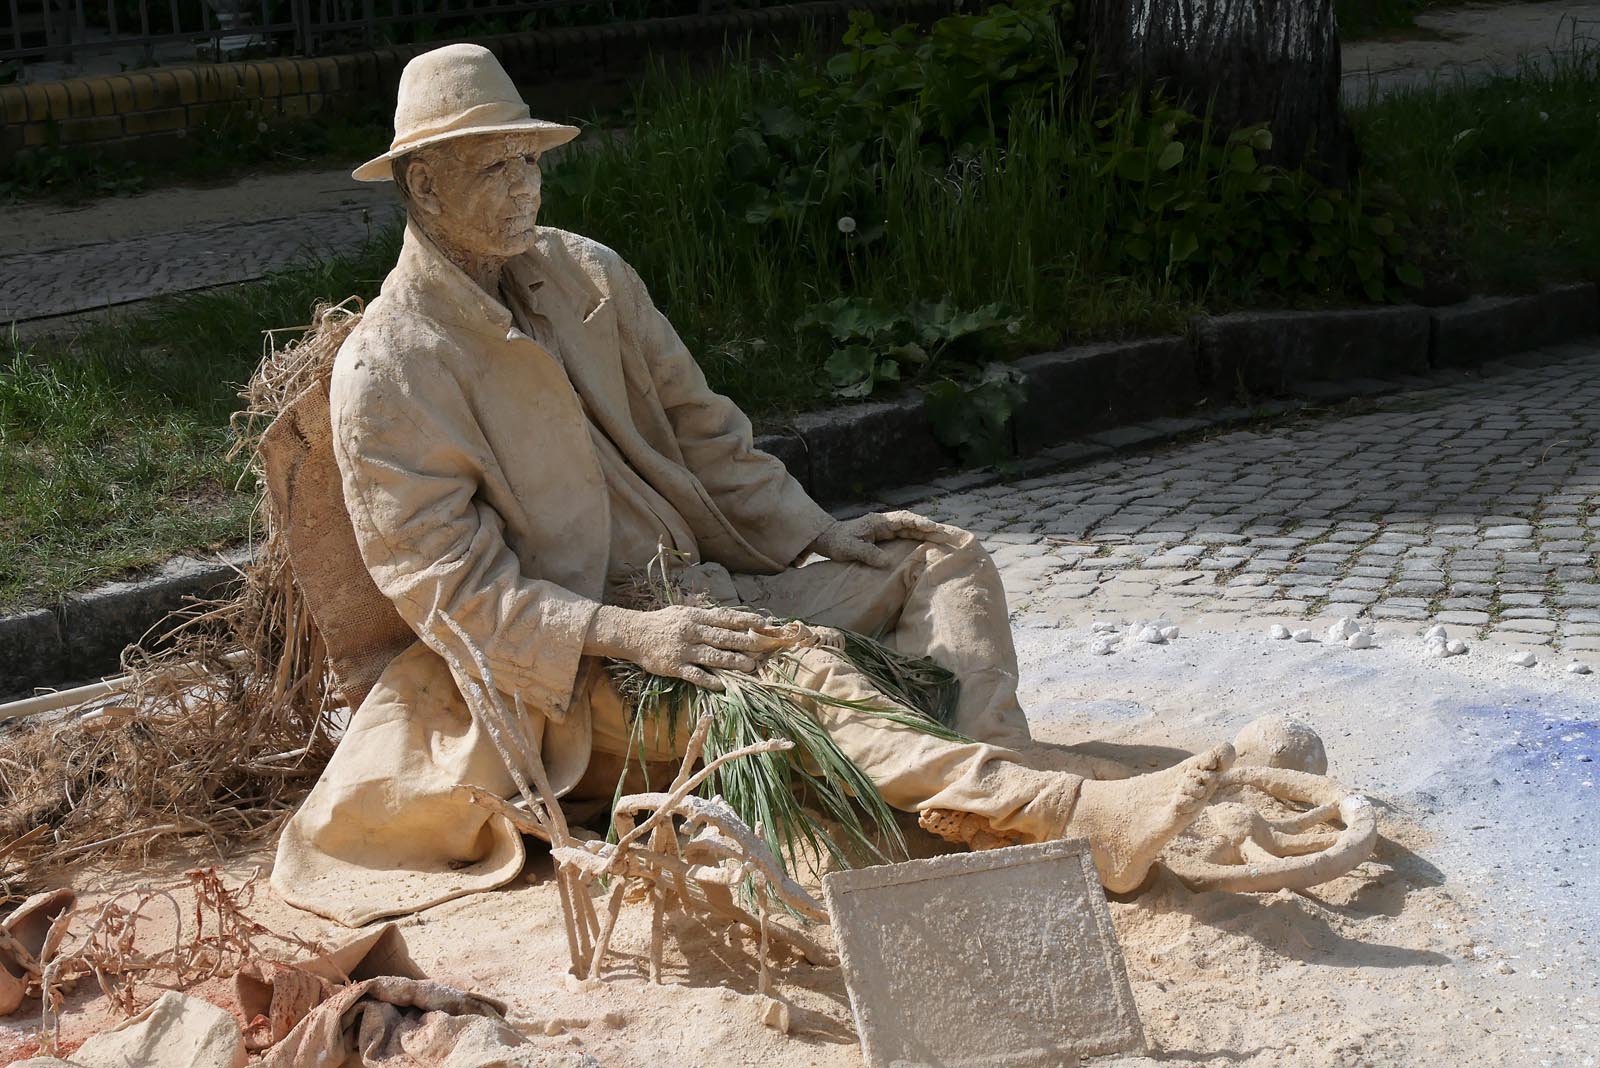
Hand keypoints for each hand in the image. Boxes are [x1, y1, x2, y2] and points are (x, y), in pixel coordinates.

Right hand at [586, 604, 770, 690]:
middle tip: (764, 647)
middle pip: (723, 637)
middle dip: (746, 642)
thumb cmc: (662, 623)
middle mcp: (692, 631)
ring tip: (750, 666)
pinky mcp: (674, 666)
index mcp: (696, 616)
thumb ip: (706, 617)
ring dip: (732, 661)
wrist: (633, 633)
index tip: (764, 624)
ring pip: (712, 655)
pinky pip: (694, 674)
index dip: (746, 621)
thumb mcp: (684, 612)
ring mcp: (683, 649)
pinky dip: (709, 679)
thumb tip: (731, 619)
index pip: (726, 618)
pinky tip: (722, 685)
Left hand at [806, 510, 967, 567]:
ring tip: (945, 538)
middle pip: (912, 523)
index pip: (903, 520)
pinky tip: (931, 543)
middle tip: (948, 534)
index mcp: (879, 521)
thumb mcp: (849, 549)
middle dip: (930, 528)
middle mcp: (886, 523)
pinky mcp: (888, 536)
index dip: (919, 523)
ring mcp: (888, 529)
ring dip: (928, 533)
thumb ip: (867, 553)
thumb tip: (886, 562)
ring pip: (912, 529)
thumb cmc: (838, 542)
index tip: (931, 527)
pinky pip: (907, 535)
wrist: (829, 538)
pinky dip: (919, 537)